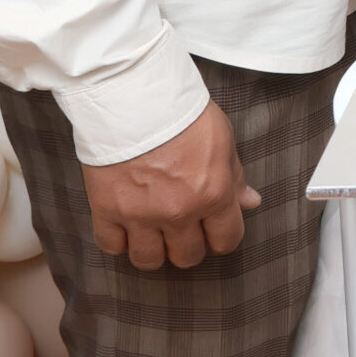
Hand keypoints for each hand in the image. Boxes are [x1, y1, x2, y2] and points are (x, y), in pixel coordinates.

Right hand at [81, 100, 260, 269]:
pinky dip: (118, 241)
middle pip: (187, 257)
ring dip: (154, 250)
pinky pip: (112, 246)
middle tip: (183, 228)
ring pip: (149, 260)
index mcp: (213, 194)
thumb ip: (234, 176)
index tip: (215, 231)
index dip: (222, 237)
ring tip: (153, 232)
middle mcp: (178, 212)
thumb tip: (249, 202)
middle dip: (188, 245)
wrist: (134, 96)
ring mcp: (140, 215)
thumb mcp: (222, 139)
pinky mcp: (106, 210)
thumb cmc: (181, 112)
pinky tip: (125, 226)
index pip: (226, 241)